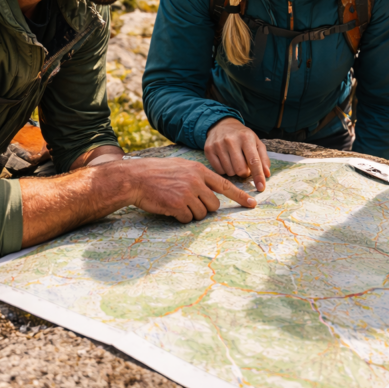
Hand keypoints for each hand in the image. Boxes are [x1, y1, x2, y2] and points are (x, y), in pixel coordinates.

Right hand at [125, 158, 256, 221]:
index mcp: (198, 170)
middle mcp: (196, 181)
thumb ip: (197, 177)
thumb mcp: (181, 167)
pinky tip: (170, 208)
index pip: (225, 185)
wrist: (136, 178)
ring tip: (176, 203)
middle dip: (205, 208)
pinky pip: (188, 219)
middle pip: (214, 204)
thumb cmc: (157, 173)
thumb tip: (212, 191)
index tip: (252, 203)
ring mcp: (187, 193)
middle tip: (189, 203)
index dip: (240, 196)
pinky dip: (180, 217)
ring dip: (191, 213)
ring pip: (202, 214)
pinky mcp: (177, 205)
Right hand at [204, 118, 271, 190]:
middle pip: (240, 169)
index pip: (253, 160)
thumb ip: (263, 158)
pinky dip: (224, 170)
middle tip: (244, 167)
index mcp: (246, 137)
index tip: (261, 188)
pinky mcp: (208, 150)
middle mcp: (231, 140)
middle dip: (244, 173)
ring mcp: (218, 145)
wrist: (222, 125)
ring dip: (234, 171)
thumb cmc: (242, 136)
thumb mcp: (256, 142)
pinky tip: (226, 161)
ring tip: (234, 161)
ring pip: (229, 172)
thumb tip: (266, 174)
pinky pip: (219, 171)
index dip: (258, 175)